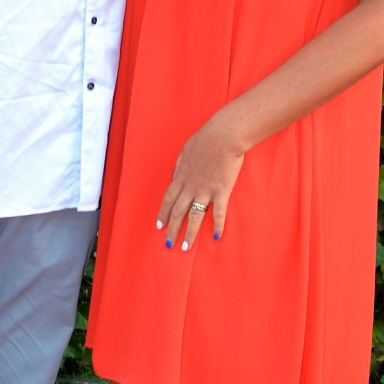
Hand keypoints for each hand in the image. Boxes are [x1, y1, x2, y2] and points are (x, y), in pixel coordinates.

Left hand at [157, 111, 245, 250]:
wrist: (223, 136)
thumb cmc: (205, 139)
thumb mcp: (184, 151)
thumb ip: (178, 167)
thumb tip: (174, 177)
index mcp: (181, 177)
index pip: (168, 199)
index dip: (163, 214)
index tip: (159, 225)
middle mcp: (191, 187)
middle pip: (178, 212)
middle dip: (172, 229)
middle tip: (168, 244)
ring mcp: (206, 191)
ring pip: (195, 216)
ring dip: (189, 233)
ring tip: (185, 247)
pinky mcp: (221, 191)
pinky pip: (219, 213)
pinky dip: (218, 226)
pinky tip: (217, 236)